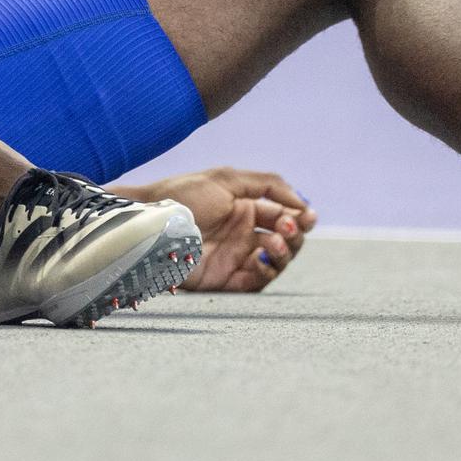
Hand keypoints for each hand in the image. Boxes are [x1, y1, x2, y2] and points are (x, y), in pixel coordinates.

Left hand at [114, 167, 316, 292]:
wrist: (152, 222)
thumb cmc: (183, 195)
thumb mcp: (227, 178)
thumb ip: (267, 184)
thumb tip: (301, 200)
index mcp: (245, 208)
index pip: (284, 214)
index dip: (300, 217)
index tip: (308, 216)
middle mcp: (244, 233)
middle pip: (286, 239)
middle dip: (294, 233)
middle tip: (287, 227)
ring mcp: (236, 257)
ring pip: (276, 261)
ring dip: (284, 252)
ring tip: (274, 242)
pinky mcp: (225, 279)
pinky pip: (257, 282)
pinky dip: (267, 271)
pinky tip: (262, 256)